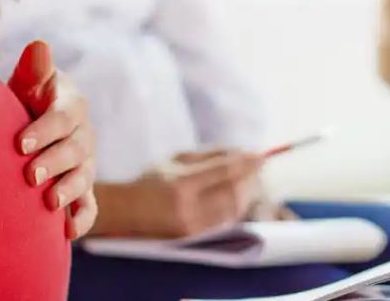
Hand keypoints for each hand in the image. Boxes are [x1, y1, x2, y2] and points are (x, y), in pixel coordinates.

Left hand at [8, 41, 97, 238]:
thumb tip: (39, 45)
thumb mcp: (27, 84)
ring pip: (84, 178)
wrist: (29, 128)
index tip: (20, 144)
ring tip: (49, 203)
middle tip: (30, 176)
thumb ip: (34, 70)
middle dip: (54, 163)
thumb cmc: (25, 102)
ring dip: (69, 191)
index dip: (43, 130)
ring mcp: (86, 164)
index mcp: (70, 105)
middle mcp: (83, 135)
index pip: (62, 118)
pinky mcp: (84, 189)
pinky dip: (82, 218)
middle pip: (75, 150)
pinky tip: (68, 232)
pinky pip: (90, 206)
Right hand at [93, 150, 263, 237]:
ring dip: (246, 193)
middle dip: (249, 179)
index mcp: (182, 184)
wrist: (129, 212)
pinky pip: (225, 221)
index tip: (260, 156)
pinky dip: (236, 207)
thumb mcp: (175, 161)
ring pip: (233, 209)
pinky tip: (238, 197)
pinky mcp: (196, 237)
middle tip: (257, 167)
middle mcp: (190, 208)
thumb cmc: (151, 181)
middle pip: (233, 193)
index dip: (245, 164)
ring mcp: (194, 226)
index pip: (223, 173)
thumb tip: (239, 153)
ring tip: (250, 180)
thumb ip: (207, 157)